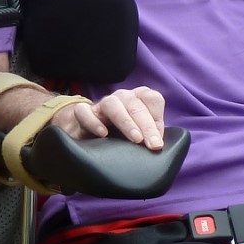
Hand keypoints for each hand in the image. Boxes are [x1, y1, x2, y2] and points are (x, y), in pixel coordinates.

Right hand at [49, 86, 165, 149]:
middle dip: (147, 125)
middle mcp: (122, 98)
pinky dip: (93, 121)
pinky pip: (84, 111)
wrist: (88, 134)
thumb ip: (151, 135)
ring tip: (135, 139)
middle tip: (153, 145)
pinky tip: (103, 134)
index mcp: (139, 99)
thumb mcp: (139, 133)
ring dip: (125, 120)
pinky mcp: (82, 113)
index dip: (158, 118)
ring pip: (113, 104)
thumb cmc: (121, 134)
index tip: (158, 141)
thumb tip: (161, 145)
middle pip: (135, 104)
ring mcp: (102, 104)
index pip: (152, 99)